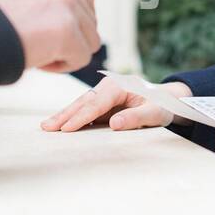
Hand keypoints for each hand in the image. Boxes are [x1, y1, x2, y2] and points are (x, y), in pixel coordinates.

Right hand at [0, 0, 99, 71]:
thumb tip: (68, 17)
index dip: (63, 22)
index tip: (38, 31)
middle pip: (89, 19)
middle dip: (68, 38)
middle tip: (38, 45)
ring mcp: (65, 2)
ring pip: (89, 40)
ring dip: (66, 52)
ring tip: (37, 51)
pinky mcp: (67, 28)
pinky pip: (82, 57)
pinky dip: (63, 66)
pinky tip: (39, 61)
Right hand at [41, 77, 192, 131]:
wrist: (167, 100)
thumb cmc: (162, 105)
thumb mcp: (155, 113)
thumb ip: (136, 117)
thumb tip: (114, 125)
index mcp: (119, 85)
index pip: (96, 103)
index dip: (81, 117)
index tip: (67, 128)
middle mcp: (108, 87)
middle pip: (83, 102)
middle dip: (65, 115)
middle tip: (47, 127)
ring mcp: (103, 94)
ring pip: (81, 105)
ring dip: (64, 116)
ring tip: (47, 127)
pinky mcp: (102, 103)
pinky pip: (85, 110)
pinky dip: (72, 118)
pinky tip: (60, 126)